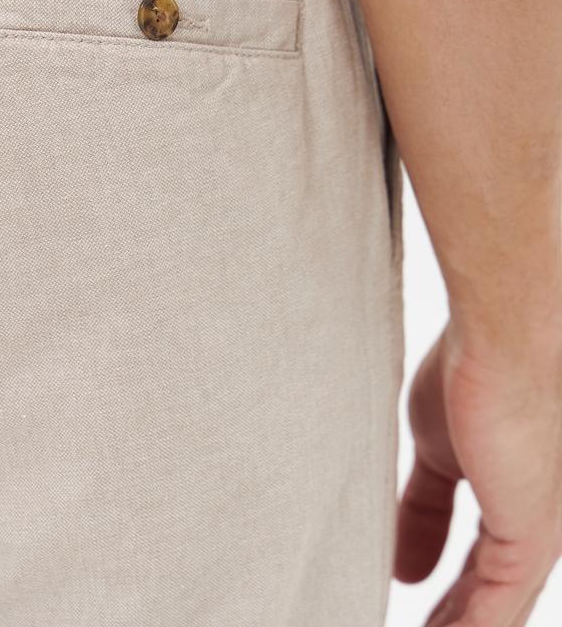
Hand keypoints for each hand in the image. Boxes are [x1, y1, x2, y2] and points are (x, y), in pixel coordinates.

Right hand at [394, 319, 561, 626]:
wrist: (502, 341)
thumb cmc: (470, 370)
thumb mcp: (433, 450)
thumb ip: (423, 508)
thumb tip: (402, 562)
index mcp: (512, 497)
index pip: (477, 564)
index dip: (445, 593)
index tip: (406, 604)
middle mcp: (535, 522)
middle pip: (485, 595)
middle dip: (450, 619)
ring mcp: (538, 534)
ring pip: (492, 610)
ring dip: (453, 626)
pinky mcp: (532, 539)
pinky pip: (495, 611)